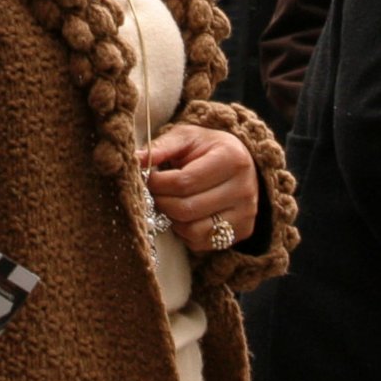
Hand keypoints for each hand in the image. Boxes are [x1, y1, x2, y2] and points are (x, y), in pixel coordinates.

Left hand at [142, 123, 258, 253]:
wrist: (239, 163)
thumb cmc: (207, 149)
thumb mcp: (186, 138)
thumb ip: (161, 148)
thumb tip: (134, 160)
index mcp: (231, 159)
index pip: (183, 182)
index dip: (157, 184)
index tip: (147, 179)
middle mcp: (244, 188)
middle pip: (187, 209)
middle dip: (162, 203)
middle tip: (153, 194)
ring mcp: (246, 213)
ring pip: (194, 230)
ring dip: (173, 220)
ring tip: (169, 203)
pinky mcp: (243, 231)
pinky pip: (202, 242)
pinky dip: (186, 232)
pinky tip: (185, 215)